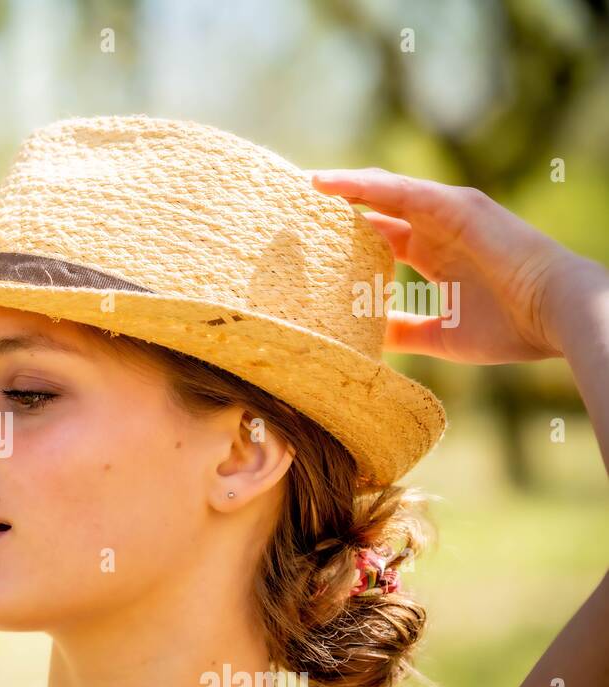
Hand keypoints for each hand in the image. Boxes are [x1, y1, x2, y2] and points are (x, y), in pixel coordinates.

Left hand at [312, 167, 602, 363]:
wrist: (557, 315)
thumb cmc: (510, 328)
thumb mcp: (440, 334)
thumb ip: (402, 330)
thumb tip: (361, 339)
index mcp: (436, 255)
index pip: (380, 238)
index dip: (344, 237)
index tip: (303, 242)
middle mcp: (439, 228)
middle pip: (376, 211)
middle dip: (337, 208)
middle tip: (291, 207)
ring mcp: (449, 213)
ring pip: (383, 193)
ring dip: (343, 188)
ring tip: (303, 185)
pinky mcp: (457, 206)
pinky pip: (401, 191)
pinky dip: (365, 186)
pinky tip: (330, 185)